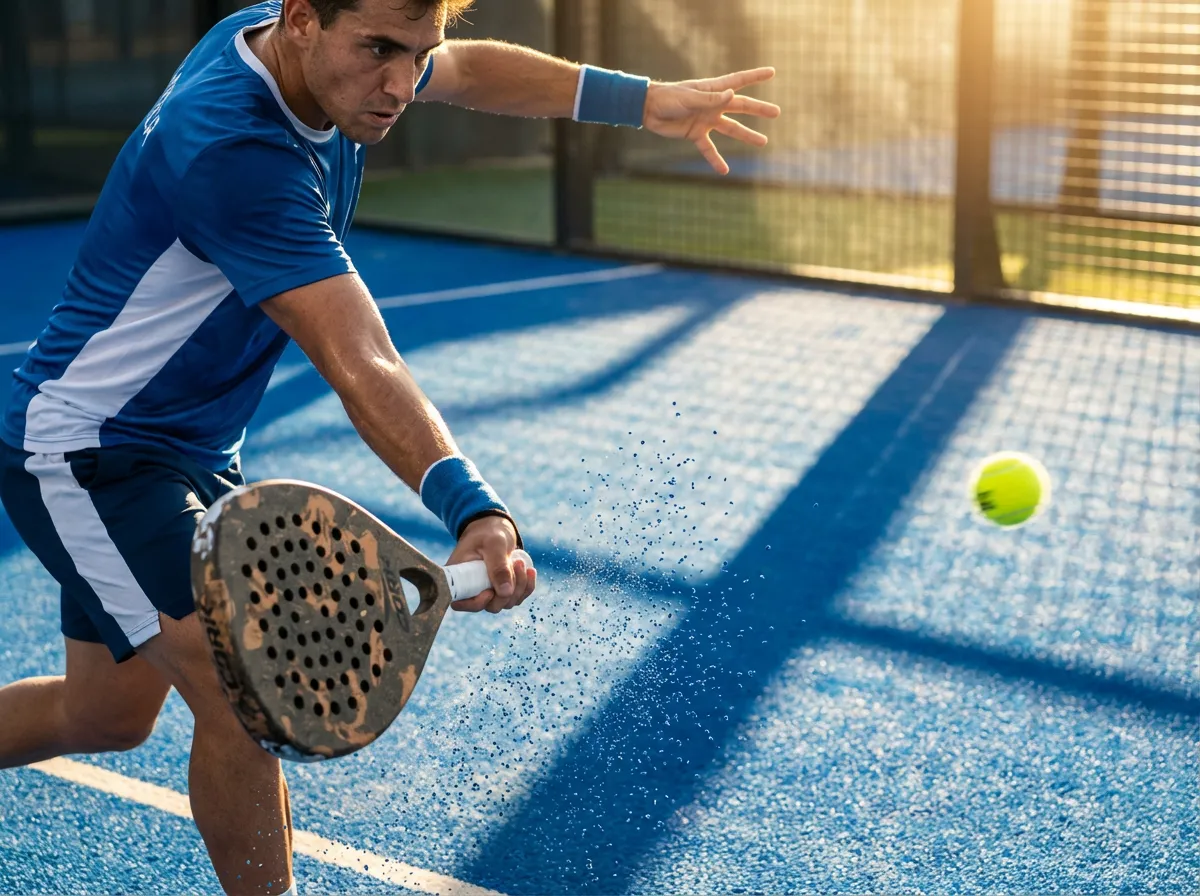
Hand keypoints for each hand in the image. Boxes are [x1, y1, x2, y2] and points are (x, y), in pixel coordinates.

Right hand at [445, 516, 536, 613]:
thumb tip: (505, 593)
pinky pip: (516, 597)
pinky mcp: (502, 589)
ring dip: (519, 587)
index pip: (461, 603)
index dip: (477, 603)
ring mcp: (487, 590)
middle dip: (507, 591)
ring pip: (506, 602)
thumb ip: (498, 566)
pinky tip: (530, 571)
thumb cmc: (489, 532)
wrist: (496, 527)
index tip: (490, 590)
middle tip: (516, 564)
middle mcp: (471, 588)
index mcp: (458, 577)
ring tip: (521, 562)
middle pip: (490, 605)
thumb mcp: (494, 544)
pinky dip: (526, 587)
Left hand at [643, 67, 780, 175]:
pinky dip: (716, 160)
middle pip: (741, 107)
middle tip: (776, 112)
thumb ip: (710, 99)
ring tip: (763, 142)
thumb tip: (732, 95)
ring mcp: (706, 120)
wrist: (648, 109)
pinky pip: (709, 149)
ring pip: (731, 129)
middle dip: (759, 109)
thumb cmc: (668, 97)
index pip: (739, 81)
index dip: (755, 76)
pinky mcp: (696, 134)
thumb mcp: (689, 97)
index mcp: (713, 90)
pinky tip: (725, 171)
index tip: (772, 72)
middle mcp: (713, 105)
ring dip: (747, 135)